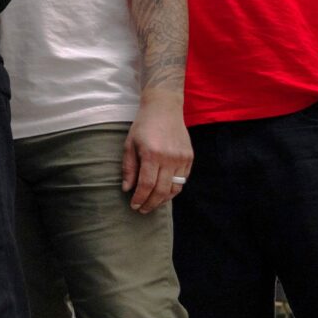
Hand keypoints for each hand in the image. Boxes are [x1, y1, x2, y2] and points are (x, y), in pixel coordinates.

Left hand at [120, 99, 193, 213]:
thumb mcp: (130, 144)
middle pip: (162, 190)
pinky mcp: (190, 157)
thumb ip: (129, 168)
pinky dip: (173, 189)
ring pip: (175, 188)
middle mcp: (169, 158)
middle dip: (151, 203)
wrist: (164, 108)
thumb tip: (127, 189)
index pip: (147, 185)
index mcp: (151, 154)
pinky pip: (183, 180)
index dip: (140, 198)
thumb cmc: (143, 125)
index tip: (134, 206)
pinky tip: (164, 192)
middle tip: (142, 210)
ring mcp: (182, 158)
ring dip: (163, 200)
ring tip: (153, 203)